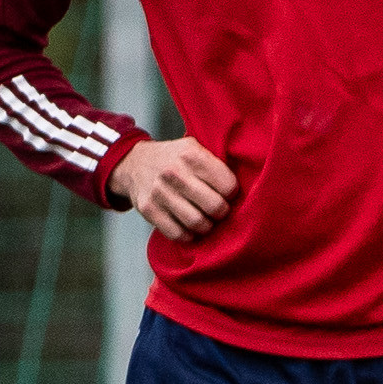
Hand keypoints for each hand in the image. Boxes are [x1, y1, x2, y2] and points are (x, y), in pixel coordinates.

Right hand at [109, 136, 238, 242]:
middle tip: (219, 210)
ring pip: (198, 223)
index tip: (227, 194)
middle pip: (215, 207)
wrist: (133, 163)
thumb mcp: (195, 147)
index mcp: (192, 156)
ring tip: (207, 220)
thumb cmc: (175, 158)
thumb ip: (216, 162)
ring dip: (207, 226)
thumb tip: (249, 182)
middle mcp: (175, 174)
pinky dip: (188, 236)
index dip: (232, 194)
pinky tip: (190, 228)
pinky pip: (177, 234)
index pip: (228, 186)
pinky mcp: (148, 210)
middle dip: (222, 213)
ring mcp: (159, 193)